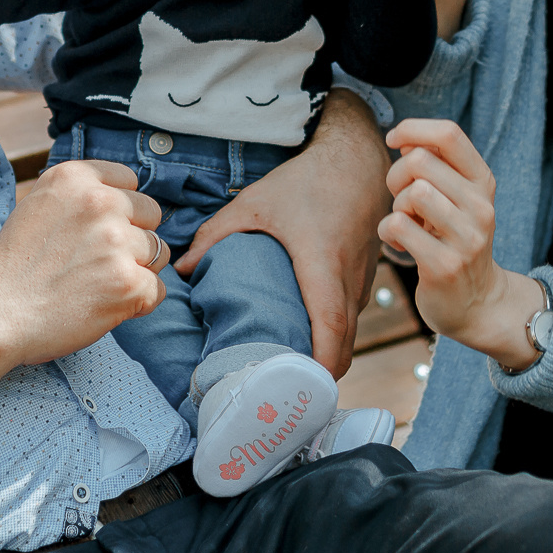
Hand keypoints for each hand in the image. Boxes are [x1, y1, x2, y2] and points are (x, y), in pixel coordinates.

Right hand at [0, 160, 166, 392]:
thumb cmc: (14, 266)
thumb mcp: (40, 204)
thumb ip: (80, 195)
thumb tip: (122, 199)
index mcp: (76, 177)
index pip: (129, 180)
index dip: (118, 209)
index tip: (96, 231)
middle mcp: (100, 202)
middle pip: (150, 214)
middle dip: (132, 237)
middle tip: (96, 262)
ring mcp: (116, 242)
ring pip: (158, 252)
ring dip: (136, 270)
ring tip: (97, 284)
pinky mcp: (128, 282)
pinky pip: (156, 289)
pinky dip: (137, 302)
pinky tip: (105, 305)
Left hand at [176, 89, 388, 375]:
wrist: (357, 158)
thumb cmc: (306, 180)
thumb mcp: (255, 202)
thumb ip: (216, 234)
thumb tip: (184, 268)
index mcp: (322, 263)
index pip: (330, 326)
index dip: (319, 364)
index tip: (301, 390)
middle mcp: (348, 278)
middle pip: (344, 343)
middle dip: (319, 375)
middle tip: (285, 394)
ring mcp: (364, 279)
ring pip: (351, 333)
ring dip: (328, 355)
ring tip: (291, 372)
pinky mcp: (367, 276)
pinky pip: (353, 317)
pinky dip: (335, 335)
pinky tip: (307, 337)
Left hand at [381, 119, 545, 368]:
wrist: (479, 303)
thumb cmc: (455, 241)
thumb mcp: (457, 199)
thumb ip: (436, 167)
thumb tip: (405, 139)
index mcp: (483, 183)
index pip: (449, 134)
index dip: (413, 128)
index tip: (394, 140)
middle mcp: (480, 207)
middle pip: (420, 161)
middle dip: (397, 176)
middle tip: (401, 201)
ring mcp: (466, 237)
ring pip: (412, 192)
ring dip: (396, 206)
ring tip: (405, 223)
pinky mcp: (445, 265)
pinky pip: (397, 226)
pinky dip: (388, 233)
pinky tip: (400, 245)